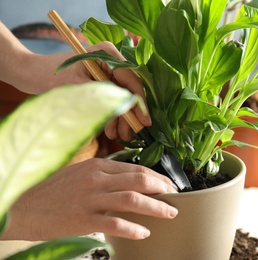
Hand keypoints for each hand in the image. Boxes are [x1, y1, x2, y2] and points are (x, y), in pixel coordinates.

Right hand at [1, 158, 177, 240]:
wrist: (25, 206)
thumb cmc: (54, 190)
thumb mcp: (81, 172)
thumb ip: (105, 173)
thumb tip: (131, 179)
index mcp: (98, 166)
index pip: (136, 168)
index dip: (157, 177)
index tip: (168, 184)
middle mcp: (97, 179)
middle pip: (139, 180)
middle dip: (162, 188)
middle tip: (175, 197)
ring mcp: (91, 199)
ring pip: (132, 199)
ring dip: (156, 206)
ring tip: (170, 213)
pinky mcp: (83, 219)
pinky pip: (114, 223)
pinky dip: (132, 228)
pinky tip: (144, 232)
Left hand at [20, 42, 150, 140]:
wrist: (31, 74)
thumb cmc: (50, 76)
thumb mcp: (80, 88)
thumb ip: (106, 97)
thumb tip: (130, 111)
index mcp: (108, 54)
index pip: (132, 80)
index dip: (140, 103)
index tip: (145, 122)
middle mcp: (112, 60)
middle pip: (130, 90)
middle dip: (130, 114)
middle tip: (128, 135)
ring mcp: (108, 71)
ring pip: (123, 98)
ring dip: (122, 118)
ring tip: (118, 136)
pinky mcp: (103, 81)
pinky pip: (114, 100)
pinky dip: (113, 115)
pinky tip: (110, 130)